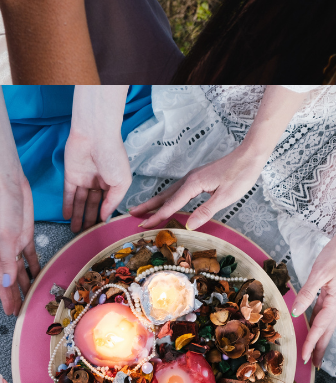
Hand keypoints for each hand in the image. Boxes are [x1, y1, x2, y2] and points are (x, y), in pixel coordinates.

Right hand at [0, 173, 37, 315]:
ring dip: (25, 284)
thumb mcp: (5, 234)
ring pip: (21, 270)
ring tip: (30, 299)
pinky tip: (39, 275)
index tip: (10, 313)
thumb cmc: (3, 208)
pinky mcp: (25, 235)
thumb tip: (8, 282)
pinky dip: (34, 267)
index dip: (6, 297)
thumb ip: (7, 259)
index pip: (2, 281)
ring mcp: (16, 243)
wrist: (10, 185)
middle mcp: (6, 251)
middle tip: (20, 312)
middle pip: (11, 278)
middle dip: (15, 295)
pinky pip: (31, 256)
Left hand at [63, 87, 132, 230]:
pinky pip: (68, 194)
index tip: (100, 231)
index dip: (103, 216)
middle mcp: (98, 182)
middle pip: (92, 205)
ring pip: (80, 202)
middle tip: (85, 236)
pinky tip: (67, 217)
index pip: (107, 203)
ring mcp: (83, 179)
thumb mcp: (121, 182)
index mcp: (113, 182)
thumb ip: (113, 201)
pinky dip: (67, 205)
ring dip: (78, 216)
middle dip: (88, 220)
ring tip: (75, 232)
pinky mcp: (70, 175)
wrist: (95, 137)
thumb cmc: (113, 156)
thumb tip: (105, 216)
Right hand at [131, 144, 264, 228]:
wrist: (249, 156)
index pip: (171, 205)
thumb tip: (188, 226)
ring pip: (169, 192)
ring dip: (156, 201)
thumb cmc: (240, 176)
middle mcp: (189, 180)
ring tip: (144, 209)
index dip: (157, 217)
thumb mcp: (225, 196)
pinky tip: (168, 200)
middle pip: (164, 196)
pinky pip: (177, 189)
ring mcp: (193, 177)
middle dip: (148, 206)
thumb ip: (205, 211)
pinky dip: (168, 197)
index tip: (144, 226)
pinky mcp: (198, 177)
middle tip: (132, 214)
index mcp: (193, 184)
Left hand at [291, 235, 335, 365]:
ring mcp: (335, 300)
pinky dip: (319, 324)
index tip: (305, 357)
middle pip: (327, 331)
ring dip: (320, 339)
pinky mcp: (332, 295)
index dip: (312, 343)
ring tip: (313, 353)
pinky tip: (314, 330)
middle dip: (320, 348)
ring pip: (327, 324)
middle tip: (312, 365)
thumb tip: (295, 312)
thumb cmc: (335, 255)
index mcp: (335, 302)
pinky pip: (325, 313)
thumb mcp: (319, 273)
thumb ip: (308, 293)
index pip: (321, 327)